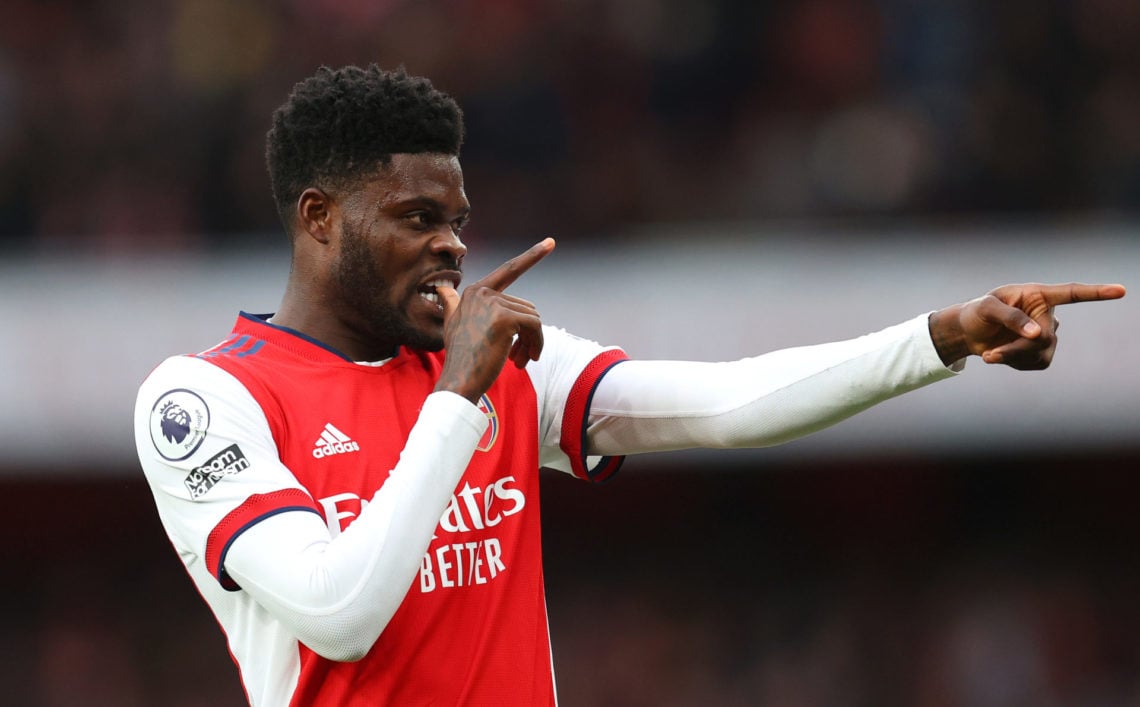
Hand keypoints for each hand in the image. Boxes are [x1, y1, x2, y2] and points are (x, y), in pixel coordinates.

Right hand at [433, 238, 555, 402]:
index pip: (509, 270)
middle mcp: (483, 292)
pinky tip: (523, 360)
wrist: (458, 380)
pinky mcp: (504, 318)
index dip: (531, 256)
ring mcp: (493, 303)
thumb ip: (452, 304)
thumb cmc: (460, 357)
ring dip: (531, 342)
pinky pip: (535, 327)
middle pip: (526, 307)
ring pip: (533, 319)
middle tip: (519, 357)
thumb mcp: (452, 325)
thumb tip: (442, 288)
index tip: (551, 242)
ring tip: (518, 361)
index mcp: (475, 292)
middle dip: (527, 334)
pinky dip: (536, 344)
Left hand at [928, 282, 1125, 369]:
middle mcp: (1047, 314)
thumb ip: (1010, 317)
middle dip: (1017, 349)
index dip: (1096, 293)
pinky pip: (1035, 364)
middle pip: (1045, 337)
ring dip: (1012, 358)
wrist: (970, 333)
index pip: (1071, 293)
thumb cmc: (978, 313)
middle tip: (991, 355)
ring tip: (991, 355)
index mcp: (1038, 295)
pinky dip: (1014, 363)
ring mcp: (1047, 334)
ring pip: (1040, 353)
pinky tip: (1002, 356)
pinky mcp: (1042, 353)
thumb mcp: (986, 309)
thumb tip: (1038, 334)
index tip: (1120, 291)